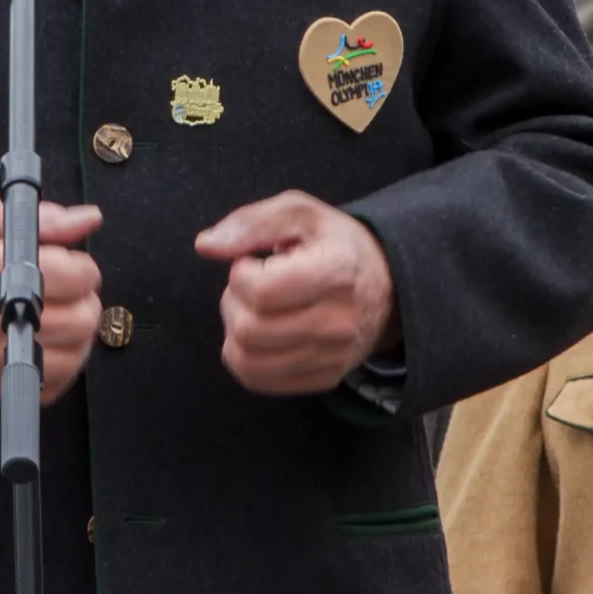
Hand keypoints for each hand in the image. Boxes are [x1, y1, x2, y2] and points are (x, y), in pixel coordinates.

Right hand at [0, 195, 103, 401]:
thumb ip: (34, 219)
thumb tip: (84, 219)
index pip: (78, 273)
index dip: (79, 259)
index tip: (64, 257)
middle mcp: (0, 320)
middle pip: (84, 316)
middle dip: (82, 294)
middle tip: (60, 283)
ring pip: (75, 353)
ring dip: (76, 330)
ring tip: (54, 312)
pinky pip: (50, 387)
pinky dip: (59, 366)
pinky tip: (42, 342)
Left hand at [194, 191, 398, 395]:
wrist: (387, 287)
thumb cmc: (335, 245)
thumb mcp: (299, 213)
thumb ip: (251, 222)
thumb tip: (205, 245)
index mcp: (337, 271)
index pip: (262, 292)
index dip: (240, 274)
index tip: (251, 263)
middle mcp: (339, 321)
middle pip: (250, 329)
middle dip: (233, 302)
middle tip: (248, 287)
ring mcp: (333, 356)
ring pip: (249, 360)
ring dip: (235, 331)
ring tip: (251, 310)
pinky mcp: (324, 378)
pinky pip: (259, 380)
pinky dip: (243, 357)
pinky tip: (257, 334)